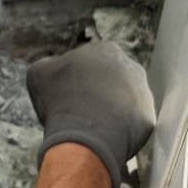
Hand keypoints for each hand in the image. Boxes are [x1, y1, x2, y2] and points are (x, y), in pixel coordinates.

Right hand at [26, 41, 155, 187]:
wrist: (85, 137)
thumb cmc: (60, 102)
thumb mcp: (39, 73)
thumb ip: (51, 64)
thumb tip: (54, 66)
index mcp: (105, 50)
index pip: (91, 61)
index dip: (77, 77)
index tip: (67, 94)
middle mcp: (130, 66)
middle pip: (111, 79)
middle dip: (98, 92)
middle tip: (80, 110)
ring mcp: (143, 92)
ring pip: (124, 100)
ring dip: (111, 109)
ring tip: (93, 125)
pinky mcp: (148, 117)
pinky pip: (132, 122)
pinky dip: (120, 128)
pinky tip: (105, 135)